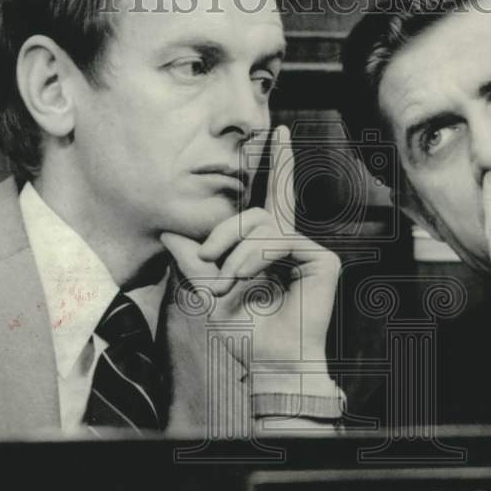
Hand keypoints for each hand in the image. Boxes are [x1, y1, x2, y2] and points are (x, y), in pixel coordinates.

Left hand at [161, 125, 340, 378]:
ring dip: (236, 253)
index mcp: (270, 246)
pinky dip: (254, 258)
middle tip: (211, 264)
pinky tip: (246, 279)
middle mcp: (292, 242)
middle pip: (254, 212)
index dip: (280, 161)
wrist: (269, 361)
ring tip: (230, 281)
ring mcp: (308, 250)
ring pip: (262, 226)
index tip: (279, 129)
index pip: (272, 196)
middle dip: (225, 234)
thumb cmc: (243, 331)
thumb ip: (192, 258)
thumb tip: (168, 230)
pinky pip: (279, 240)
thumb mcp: (208, 290)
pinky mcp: (322, 259)